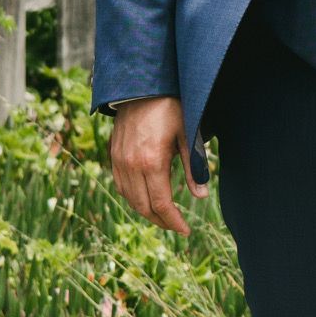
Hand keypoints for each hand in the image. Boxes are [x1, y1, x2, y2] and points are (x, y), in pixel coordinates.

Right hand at [110, 95, 207, 234]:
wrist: (140, 86)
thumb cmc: (169, 107)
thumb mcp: (187, 135)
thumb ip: (194, 167)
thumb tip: (201, 196)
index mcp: (152, 162)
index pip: (161, 204)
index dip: (174, 222)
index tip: (186, 230)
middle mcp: (131, 165)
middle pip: (143, 207)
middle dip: (161, 221)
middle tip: (177, 226)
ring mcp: (119, 160)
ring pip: (130, 199)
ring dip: (146, 211)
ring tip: (164, 215)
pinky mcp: (114, 155)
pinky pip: (121, 185)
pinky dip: (133, 197)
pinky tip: (147, 197)